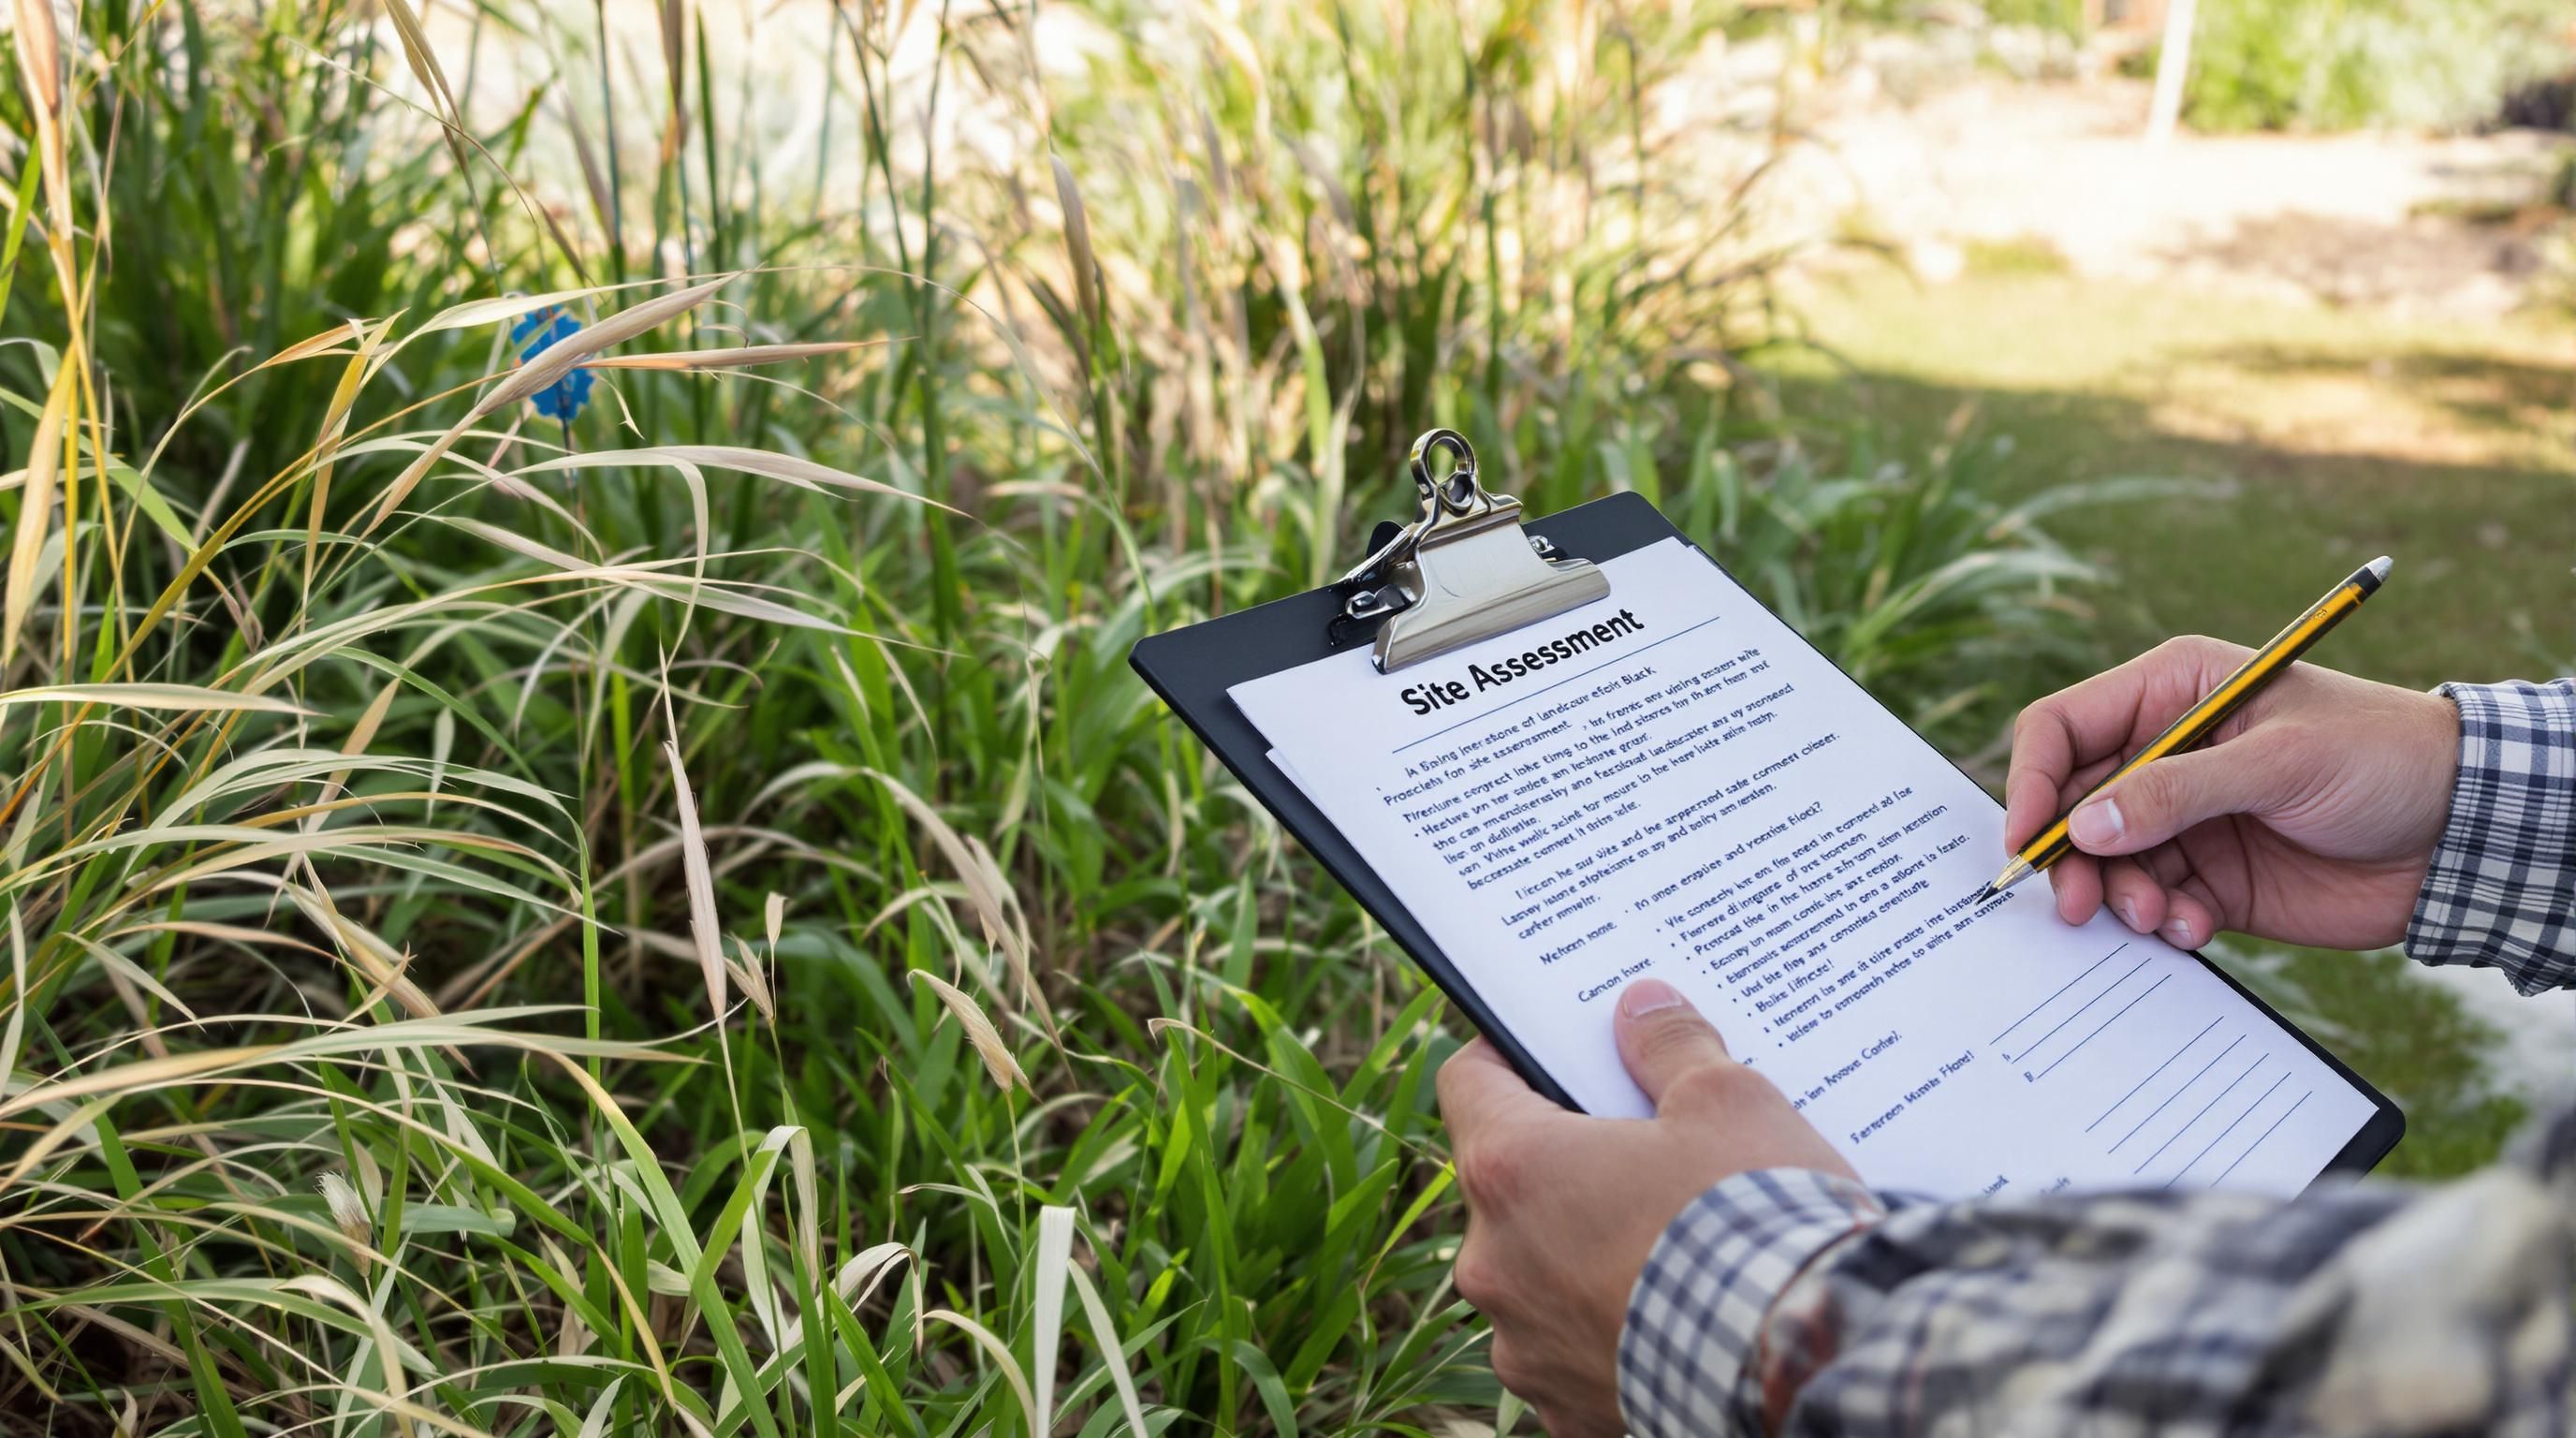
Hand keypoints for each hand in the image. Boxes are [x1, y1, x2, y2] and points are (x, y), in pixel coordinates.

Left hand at [1435, 979, 1855, 1435]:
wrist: (1809, 1367)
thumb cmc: (1757, 1222)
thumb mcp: (1729, 1102)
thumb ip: (1670, 1045)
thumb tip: (1641, 1006)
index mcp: (1512, 1170)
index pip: (1468, 1083)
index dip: (1507, 1055)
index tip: (1548, 1047)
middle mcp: (1495, 1264)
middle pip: (1509, 1186)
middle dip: (1568, 1164)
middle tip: (1641, 1147)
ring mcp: (1526, 1350)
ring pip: (1542, 1277)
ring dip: (1587, 1256)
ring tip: (1672, 1242)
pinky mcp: (1570, 1415)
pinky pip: (1579, 1355)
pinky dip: (1619, 1332)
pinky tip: (1683, 1316)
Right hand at [2008, 636, 2459, 950]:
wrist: (2466, 832)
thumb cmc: (2383, 758)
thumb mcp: (2282, 761)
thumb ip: (2178, 791)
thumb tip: (2084, 825)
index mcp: (2173, 692)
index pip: (2064, 728)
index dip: (2032, 780)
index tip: (2028, 837)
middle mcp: (2165, 754)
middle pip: (2071, 804)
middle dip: (2069, 855)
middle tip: (2078, 902)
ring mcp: (2186, 820)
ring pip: (2106, 864)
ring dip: (2118, 896)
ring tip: (2158, 914)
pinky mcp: (2210, 878)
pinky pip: (2153, 904)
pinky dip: (2162, 922)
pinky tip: (2197, 926)